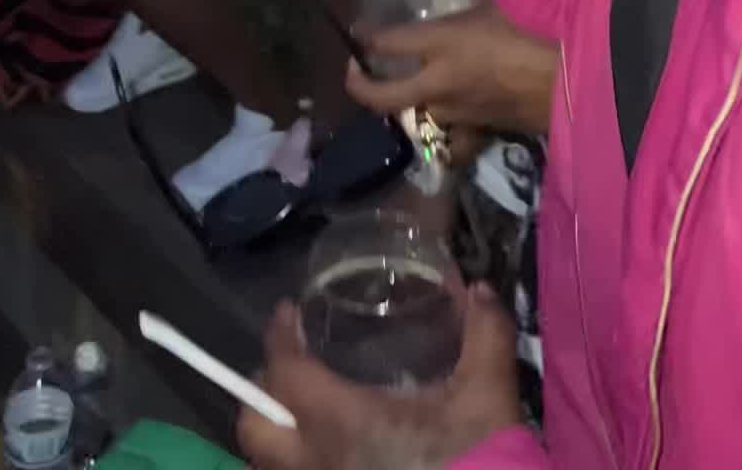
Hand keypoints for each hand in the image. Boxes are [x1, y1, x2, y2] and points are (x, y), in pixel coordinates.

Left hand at [237, 292, 521, 469]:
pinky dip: (296, 461)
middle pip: (253, 427)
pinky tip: (330, 446)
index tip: (289, 313)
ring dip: (277, 432)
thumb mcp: (487, 393)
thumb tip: (481, 289)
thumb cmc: (475, 459)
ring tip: (306, 408)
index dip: (279, 338)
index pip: (285, 374)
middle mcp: (317, 462)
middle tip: (293, 365)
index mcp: (342, 422)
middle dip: (262, 392)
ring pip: (267, 462)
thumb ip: (486, 333)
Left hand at [346, 3, 557, 140]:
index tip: (359, 31)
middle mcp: (441, 83)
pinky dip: (446, 131)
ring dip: (408, 102)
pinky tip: (450, 121)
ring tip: (407, 88)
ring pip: (417, 114)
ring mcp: (459, 113)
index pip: (388, 42)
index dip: (367, 36)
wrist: (574, 79)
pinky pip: (453, 137)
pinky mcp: (481, 132)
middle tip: (355, 71)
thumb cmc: (538, 29)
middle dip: (361, 86)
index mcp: (443, 43)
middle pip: (383, 96)